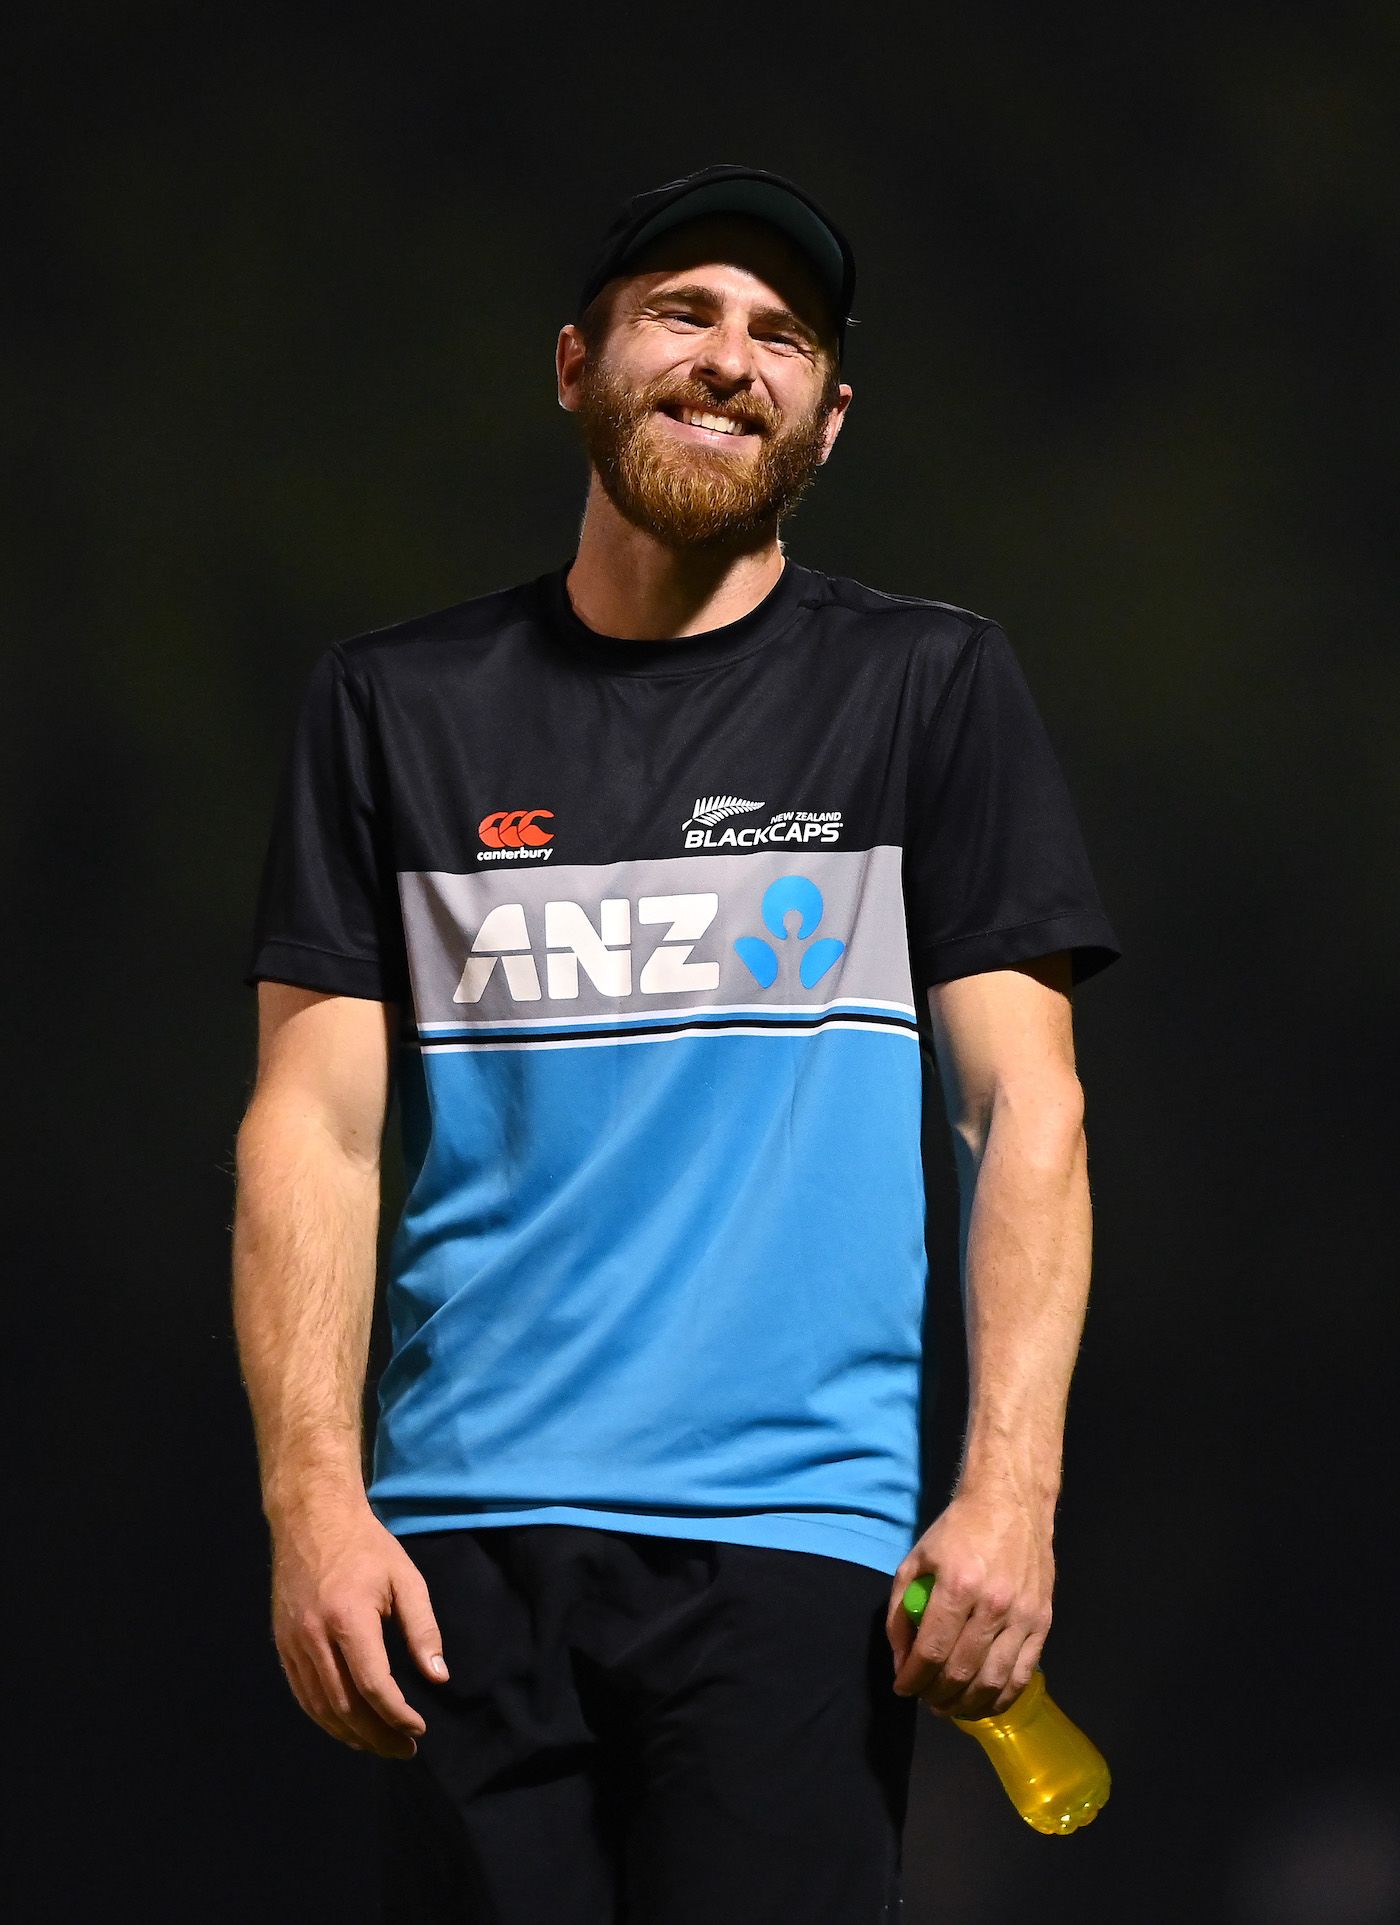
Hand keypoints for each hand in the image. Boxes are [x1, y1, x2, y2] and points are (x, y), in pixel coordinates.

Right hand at [269, 1498, 449, 1758]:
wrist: (311, 1518)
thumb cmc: (367, 1547)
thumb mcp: (406, 1579)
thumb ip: (423, 1630)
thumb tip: (438, 1677)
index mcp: (349, 1618)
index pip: (373, 1685)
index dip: (397, 1715)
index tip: (419, 1728)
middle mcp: (315, 1637)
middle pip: (345, 1706)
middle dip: (377, 1736)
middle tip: (405, 1749)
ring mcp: (293, 1643)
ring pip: (320, 1708)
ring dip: (351, 1735)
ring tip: (380, 1744)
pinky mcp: (282, 1645)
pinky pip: (303, 1694)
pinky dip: (325, 1718)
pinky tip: (348, 1727)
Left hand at [885, 1485, 1053, 1719]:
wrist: (1011, 1503)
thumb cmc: (958, 1529)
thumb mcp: (916, 1559)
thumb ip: (901, 1611)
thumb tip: (900, 1660)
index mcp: (958, 1585)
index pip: (932, 1651)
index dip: (913, 1678)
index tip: (901, 1688)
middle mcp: (994, 1605)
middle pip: (962, 1672)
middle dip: (936, 1696)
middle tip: (924, 1700)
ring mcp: (1023, 1616)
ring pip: (994, 1681)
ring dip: (967, 1705)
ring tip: (948, 1708)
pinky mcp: (1043, 1622)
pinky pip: (1023, 1674)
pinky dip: (1001, 1698)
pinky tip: (983, 1703)